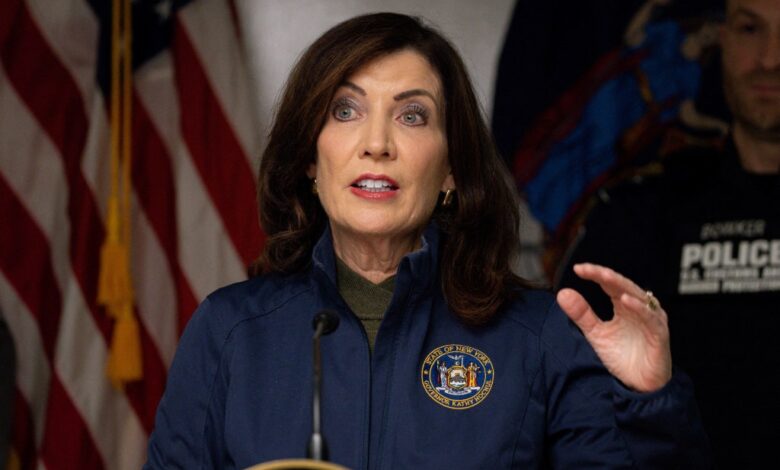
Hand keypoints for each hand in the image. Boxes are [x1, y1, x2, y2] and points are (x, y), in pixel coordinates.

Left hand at [556, 263, 671, 392]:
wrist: (639, 386)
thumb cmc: (622, 357)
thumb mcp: (596, 335)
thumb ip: (582, 315)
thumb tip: (562, 293)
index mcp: (624, 306)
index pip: (610, 283)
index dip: (595, 274)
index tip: (578, 269)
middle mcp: (639, 308)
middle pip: (623, 285)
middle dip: (605, 275)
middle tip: (587, 269)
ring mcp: (651, 320)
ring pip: (638, 297)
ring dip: (621, 286)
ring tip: (604, 277)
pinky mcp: (659, 335)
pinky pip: (651, 318)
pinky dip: (639, 309)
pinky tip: (625, 301)